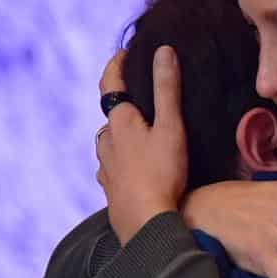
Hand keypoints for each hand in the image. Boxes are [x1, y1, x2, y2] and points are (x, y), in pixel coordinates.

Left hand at [95, 45, 187, 243]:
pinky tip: (134, 169)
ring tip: (140, 134)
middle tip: (139, 96)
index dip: (115, 64)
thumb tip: (163, 51)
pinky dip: (122, 160)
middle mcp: (106, 143)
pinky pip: (112, 168)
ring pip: (109, 143)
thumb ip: (167, 90)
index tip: (124, 52)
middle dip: (122, 103)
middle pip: (110, 116)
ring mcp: (106, 168)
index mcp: (119, 123)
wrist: (146, 226)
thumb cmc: (161, 175)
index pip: (109, 83)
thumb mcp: (171, 128)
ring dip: (121, 134)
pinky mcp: (110, 191)